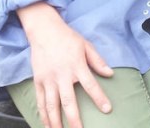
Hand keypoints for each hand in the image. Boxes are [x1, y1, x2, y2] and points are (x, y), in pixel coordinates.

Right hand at [17, 3, 113, 127]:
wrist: (43, 30)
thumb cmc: (67, 38)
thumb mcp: (86, 46)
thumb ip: (97, 61)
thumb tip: (110, 73)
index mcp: (76, 66)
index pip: (90, 85)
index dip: (99, 98)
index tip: (107, 109)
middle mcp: (62, 75)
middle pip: (68, 101)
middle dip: (74, 119)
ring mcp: (48, 79)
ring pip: (51, 105)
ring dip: (56, 121)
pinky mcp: (38, 81)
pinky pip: (40, 101)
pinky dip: (43, 114)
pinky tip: (47, 124)